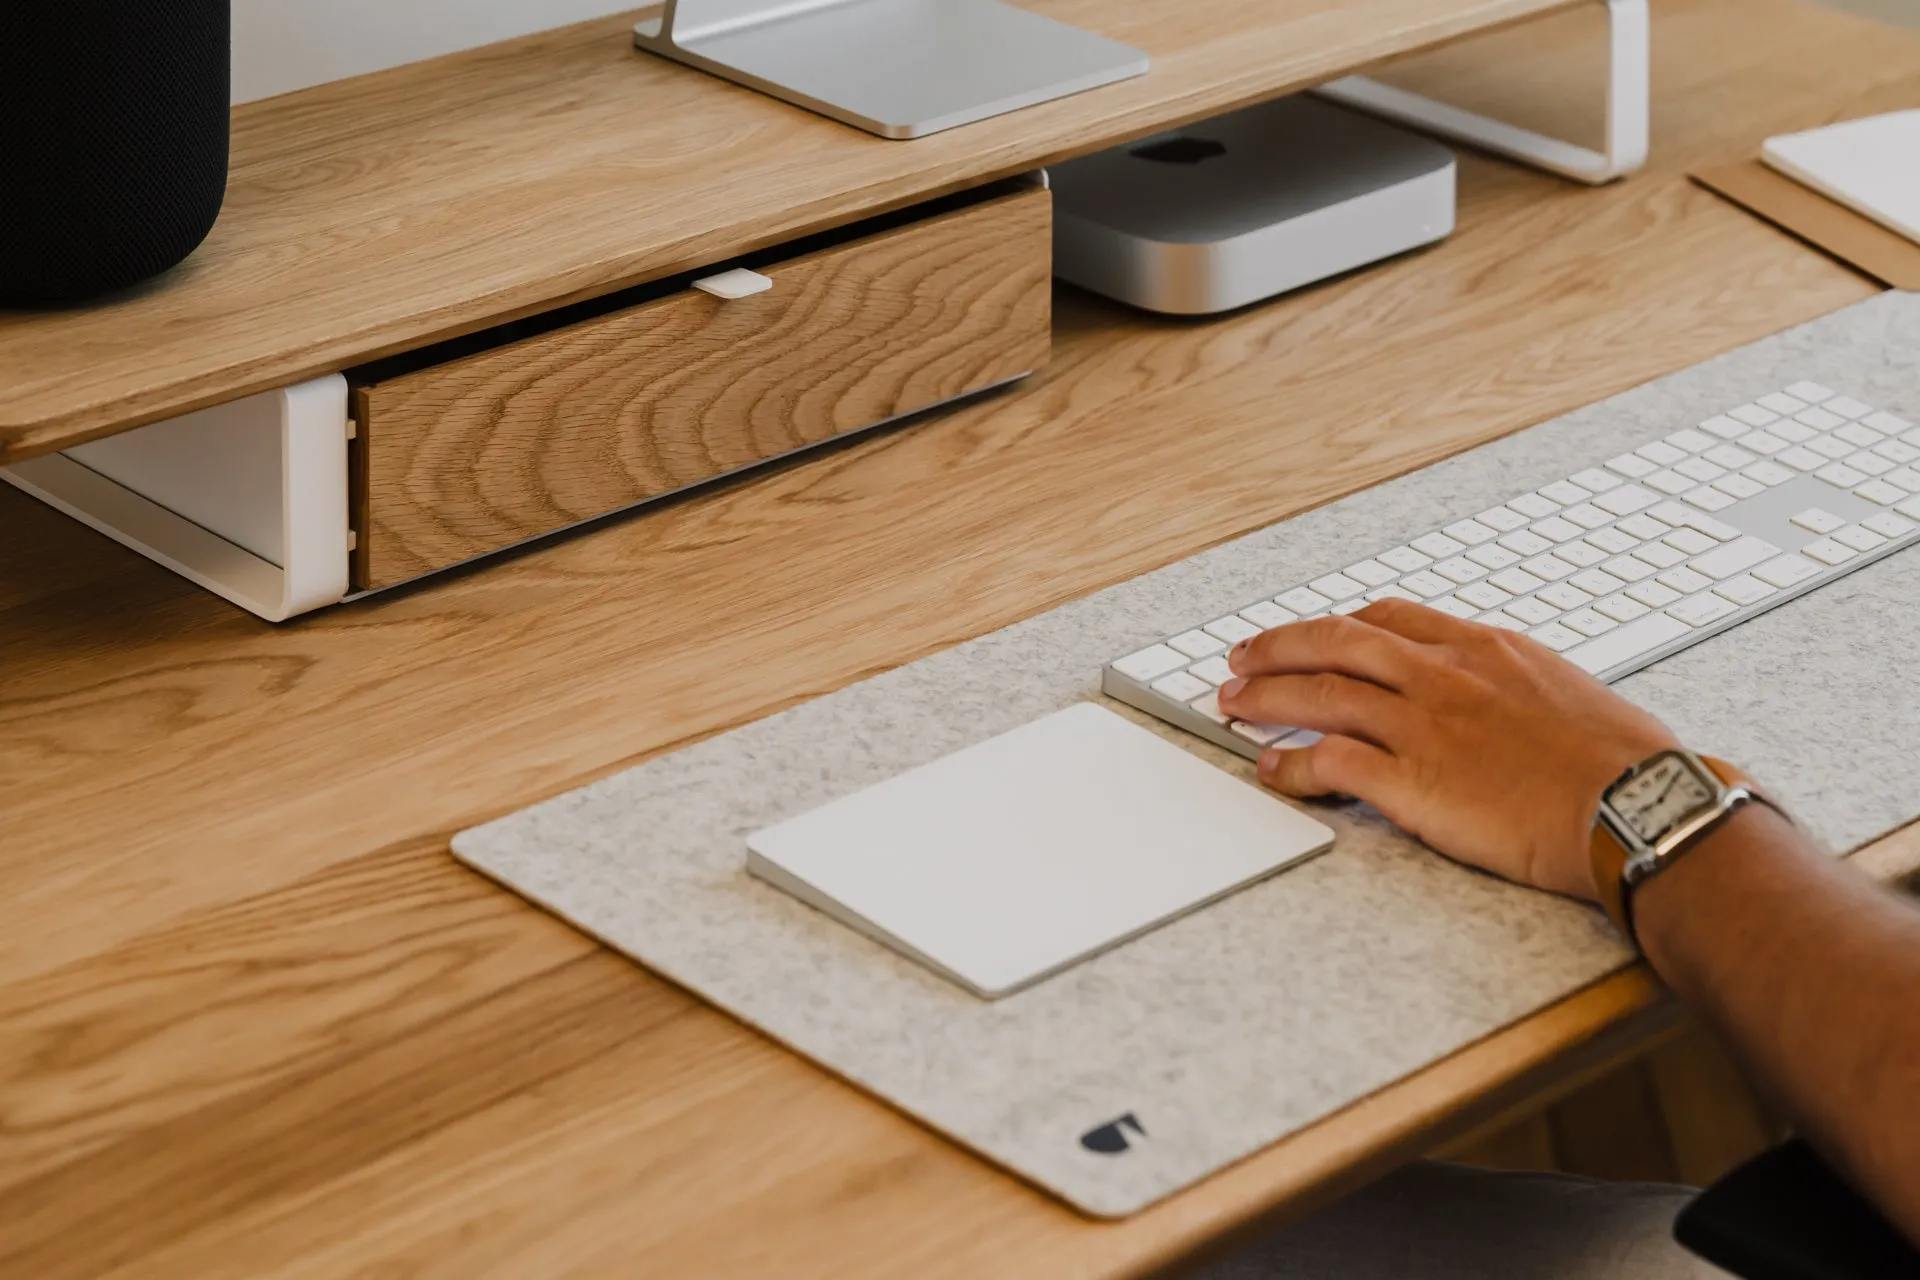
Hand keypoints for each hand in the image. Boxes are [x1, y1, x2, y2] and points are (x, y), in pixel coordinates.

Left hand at [1215, 599, 1678, 900]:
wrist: (1637, 805)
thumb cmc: (1625, 763)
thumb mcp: (1569, 695)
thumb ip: (1521, 688)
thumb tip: (1511, 703)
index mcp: (1484, 649)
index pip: (1390, 619)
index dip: (1339, 627)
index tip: (1315, 633)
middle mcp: (1444, 676)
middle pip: (1335, 643)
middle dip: (1279, 646)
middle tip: (1242, 656)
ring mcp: (1423, 726)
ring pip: (1320, 695)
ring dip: (1266, 696)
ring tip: (1233, 702)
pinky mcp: (1411, 781)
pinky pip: (1329, 762)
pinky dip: (1290, 764)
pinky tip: (1271, 769)